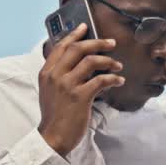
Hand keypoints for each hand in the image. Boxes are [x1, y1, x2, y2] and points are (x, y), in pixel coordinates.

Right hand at [37, 23, 123, 156]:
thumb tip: (78, 63)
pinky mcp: (80, 97)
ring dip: (108, 61)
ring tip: (118, 66)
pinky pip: (101, 80)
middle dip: (98, 43)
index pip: (61, 46)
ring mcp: (67, 85)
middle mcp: (55, 75)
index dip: (75, 34)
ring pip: (91, 61)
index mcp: (46, 72)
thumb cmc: (54, 116)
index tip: (86, 27)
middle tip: (111, 43)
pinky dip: (113, 79)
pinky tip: (119, 81)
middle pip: (78, 49)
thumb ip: (59, 75)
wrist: (53, 137)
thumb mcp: (49, 91)